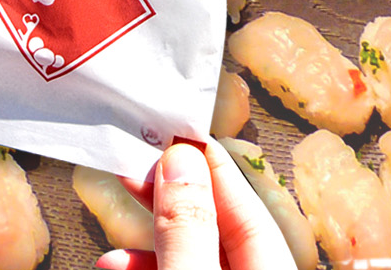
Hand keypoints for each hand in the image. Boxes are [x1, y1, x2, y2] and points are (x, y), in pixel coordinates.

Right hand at [99, 139, 297, 269]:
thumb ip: (189, 230)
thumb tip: (181, 163)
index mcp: (274, 269)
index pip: (247, 206)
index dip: (211, 166)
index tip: (178, 134)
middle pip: (218, 226)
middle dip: (175, 194)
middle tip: (140, 162)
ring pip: (193, 253)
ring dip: (153, 233)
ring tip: (122, 205)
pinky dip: (149, 266)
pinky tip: (116, 262)